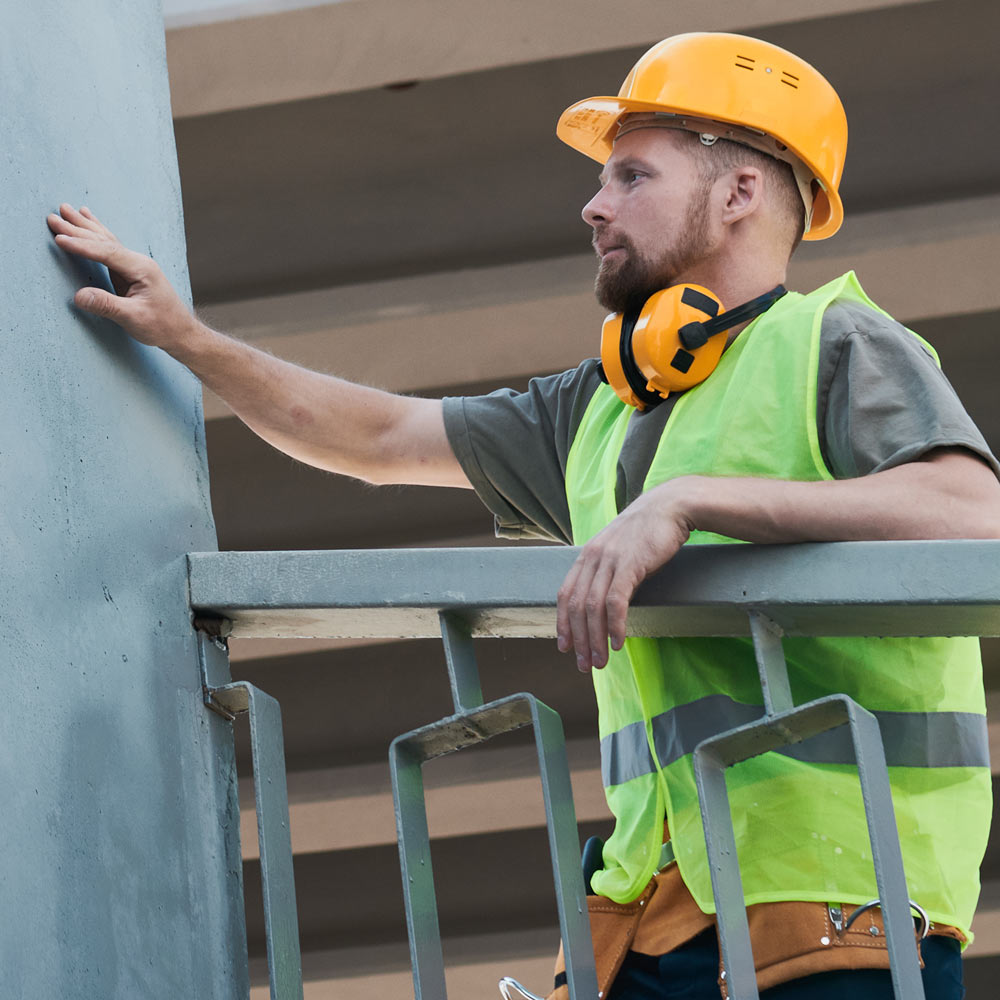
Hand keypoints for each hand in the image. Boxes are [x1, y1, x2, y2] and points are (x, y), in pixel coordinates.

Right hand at [47, 204, 196, 349]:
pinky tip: (89, 219)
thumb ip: (107, 306)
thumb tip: (78, 296)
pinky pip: (109, 247)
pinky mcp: (131, 271)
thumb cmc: (162, 325)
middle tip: (53, 216)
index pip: (107, 252)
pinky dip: (96, 234)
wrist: (181, 331)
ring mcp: (135, 265)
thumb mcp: (134, 318)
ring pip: (105, 240)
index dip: (82, 245)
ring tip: (65, 209)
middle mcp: (138, 262)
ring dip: (84, 226)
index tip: (59, 238)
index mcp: (141, 269)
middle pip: (104, 241)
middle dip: (77, 228)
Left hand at [556, 480, 697, 671]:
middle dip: (578, 640)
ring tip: (600, 661)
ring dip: (595, 639)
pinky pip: (616, 601)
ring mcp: (609, 560)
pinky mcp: (629, 564)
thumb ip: (606, 572)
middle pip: (577, 606)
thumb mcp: (618, 551)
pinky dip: (615, 625)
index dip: (563, 623)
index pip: (565, 595)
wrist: (670, 507)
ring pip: (593, 608)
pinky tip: (618, 642)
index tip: (565, 647)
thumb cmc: (647, 532)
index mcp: (586, 555)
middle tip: (584, 665)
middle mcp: (592, 557)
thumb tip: (604, 604)